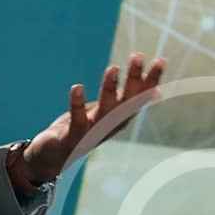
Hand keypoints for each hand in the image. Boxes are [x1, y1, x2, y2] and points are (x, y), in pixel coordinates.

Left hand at [24, 52, 166, 182]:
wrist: (54, 157)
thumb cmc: (83, 130)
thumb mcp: (108, 113)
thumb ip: (129, 102)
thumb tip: (157, 91)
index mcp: (120, 117)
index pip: (140, 97)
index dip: (151, 81)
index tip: (160, 60)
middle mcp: (110, 125)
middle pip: (126, 102)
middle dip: (133, 80)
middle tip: (138, 56)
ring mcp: (92, 133)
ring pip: (105, 110)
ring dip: (109, 89)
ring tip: (113, 68)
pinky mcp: (72, 137)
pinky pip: (77, 120)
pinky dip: (77, 104)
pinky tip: (78, 87)